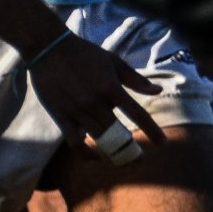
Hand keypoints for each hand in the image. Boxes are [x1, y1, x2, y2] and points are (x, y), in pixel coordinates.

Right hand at [27, 34, 168, 153]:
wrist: (50, 49)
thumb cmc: (86, 54)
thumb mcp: (114, 62)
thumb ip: (136, 79)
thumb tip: (158, 90)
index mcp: (111, 87)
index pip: (136, 113)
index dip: (151, 130)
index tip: (163, 144)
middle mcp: (95, 102)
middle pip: (117, 133)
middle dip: (130, 149)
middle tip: (139, 160)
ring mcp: (77, 111)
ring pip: (98, 139)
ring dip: (112, 153)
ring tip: (123, 161)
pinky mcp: (61, 117)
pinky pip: (74, 142)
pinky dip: (86, 154)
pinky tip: (96, 157)